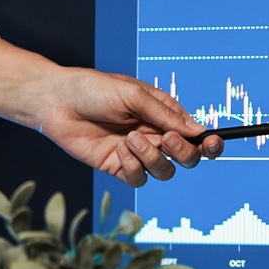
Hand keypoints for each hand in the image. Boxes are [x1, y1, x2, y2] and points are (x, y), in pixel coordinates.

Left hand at [0, 36, 222, 186]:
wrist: (56, 101)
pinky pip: (138, 179)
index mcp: (164, 116)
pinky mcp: (118, 167)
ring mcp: (137, 154)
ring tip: (131, 139)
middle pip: (187, 158)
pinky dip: (133, 167)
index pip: (196, 134)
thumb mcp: (134, 95)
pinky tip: (119, 149)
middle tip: (165, 138)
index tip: (212, 143)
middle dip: (183, 152)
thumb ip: (165, 115)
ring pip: (165, 172)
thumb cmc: (94, 89)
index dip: (209, 143)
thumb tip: (198, 131)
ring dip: (152, 158)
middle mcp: (154, 136)